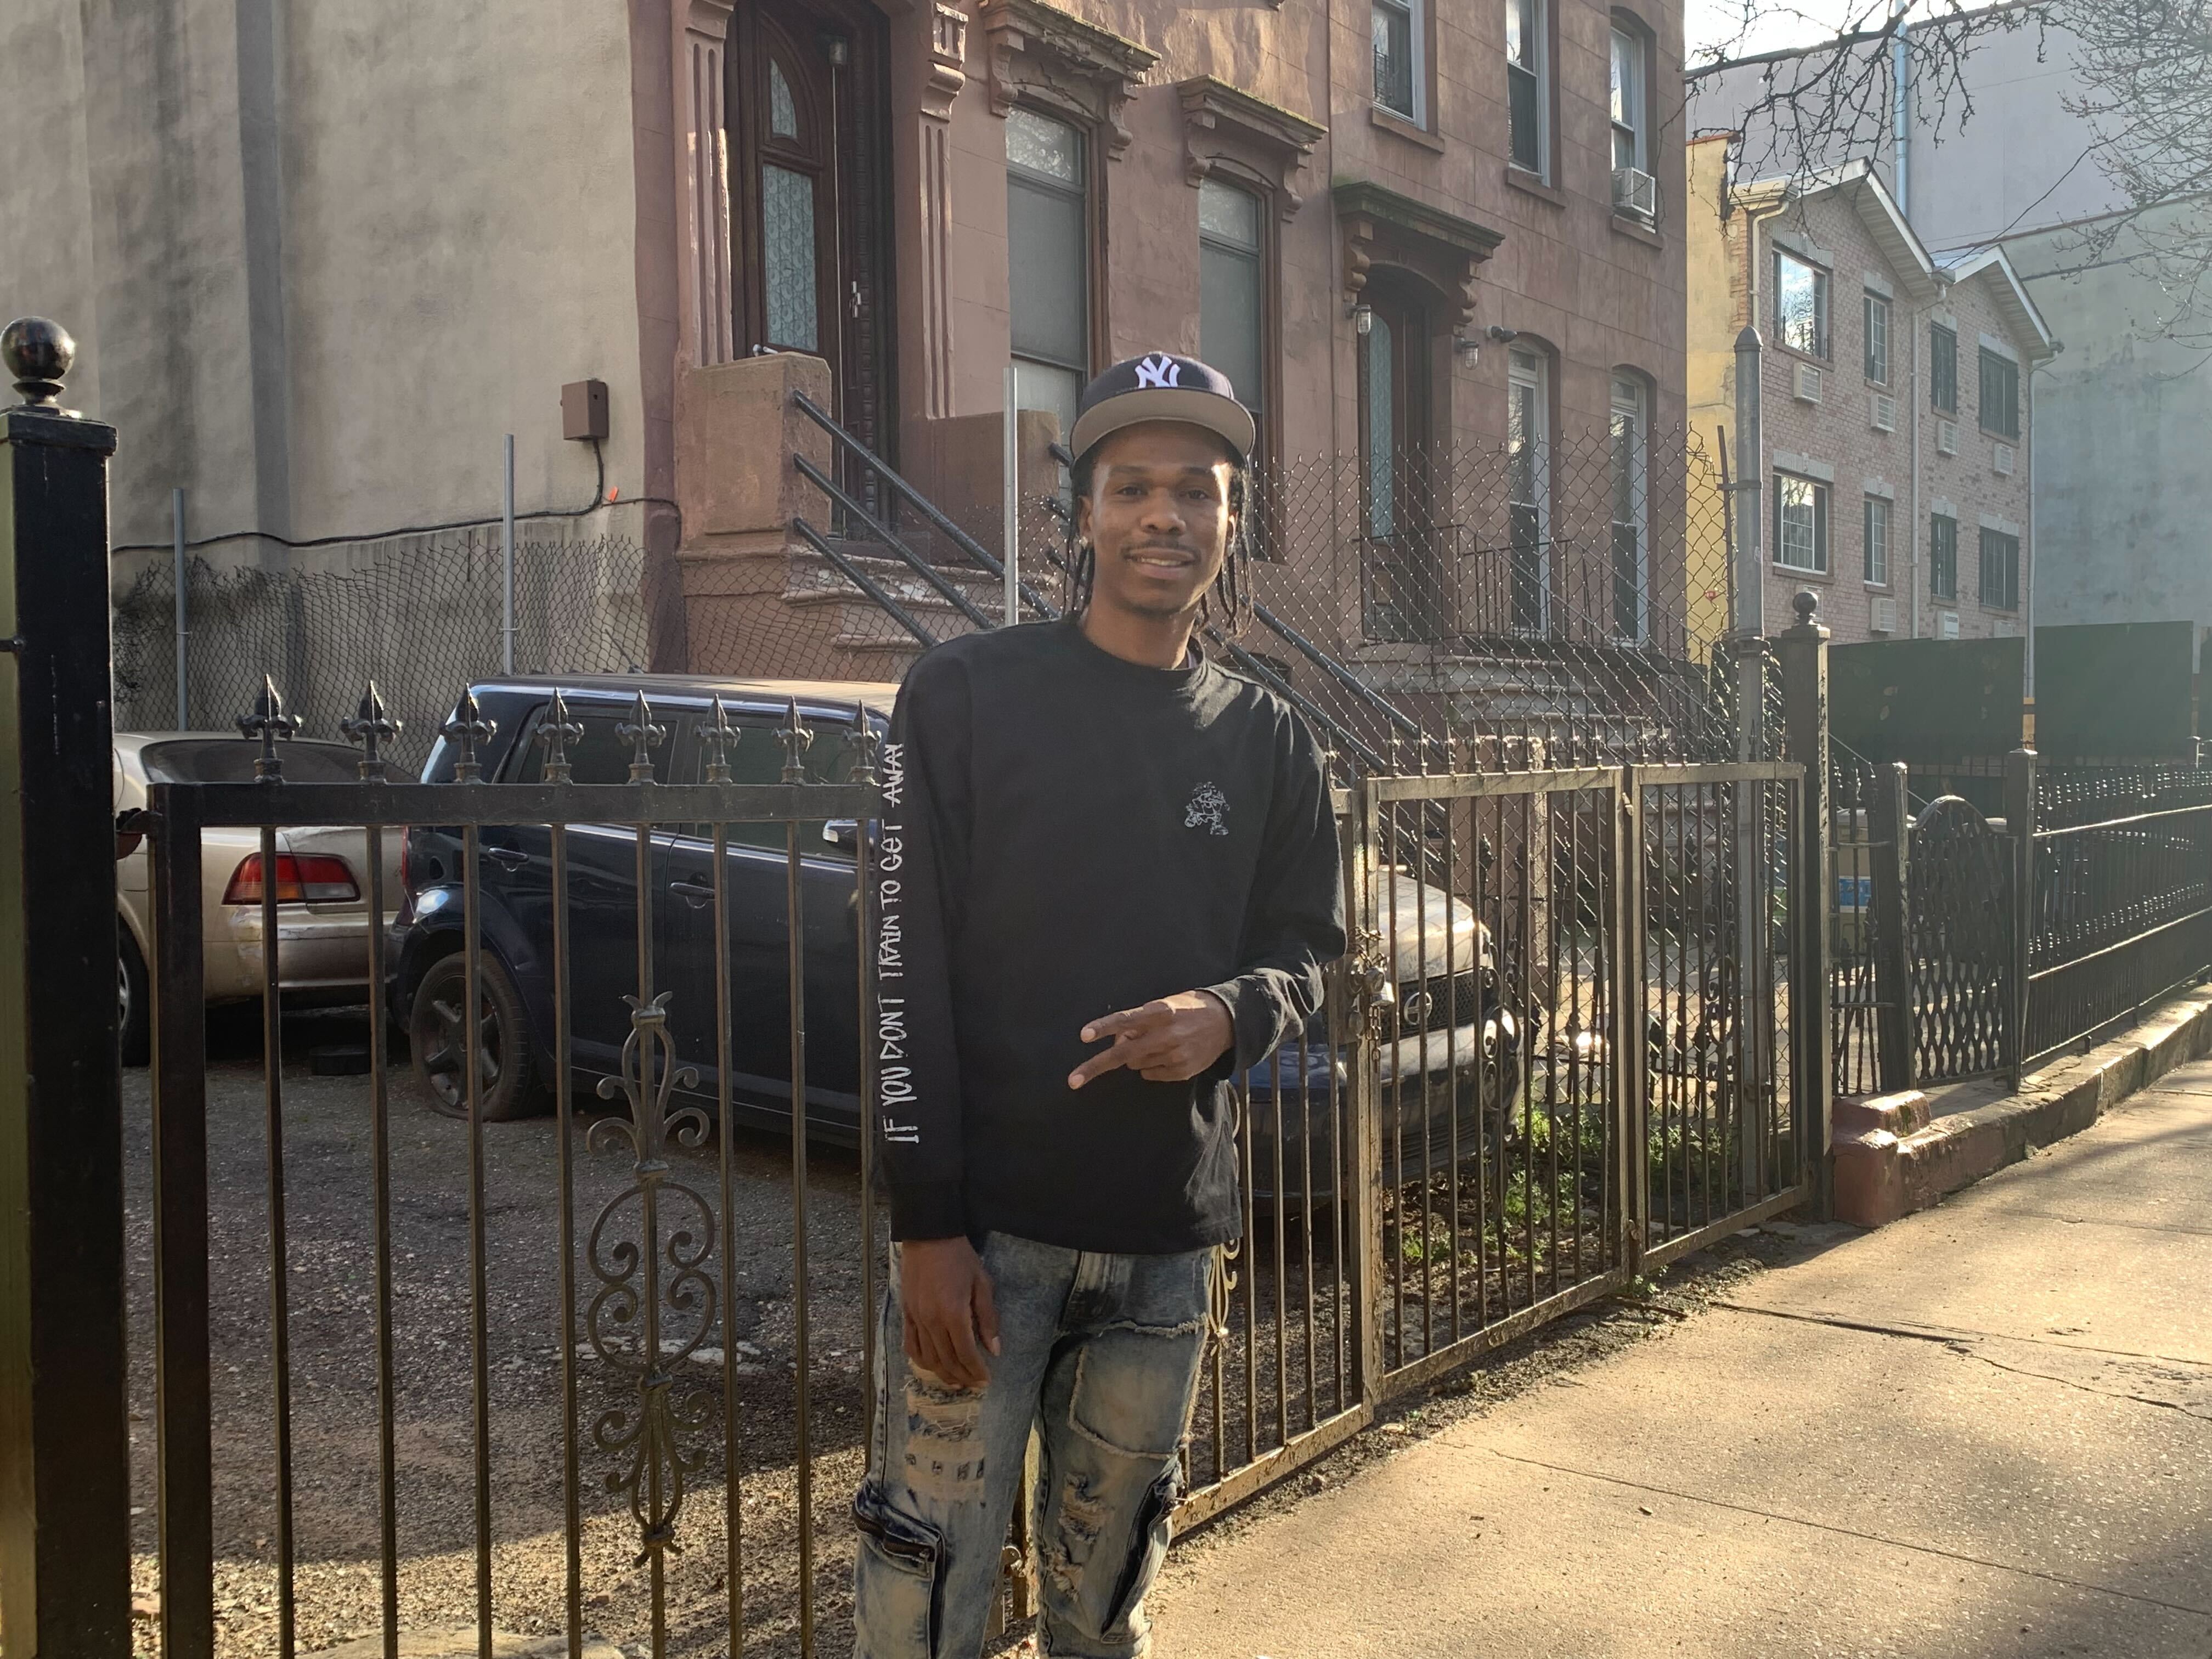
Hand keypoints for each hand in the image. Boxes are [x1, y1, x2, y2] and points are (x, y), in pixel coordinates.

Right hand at [901, 1236, 998, 1388]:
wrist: (928, 1237)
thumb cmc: (960, 1258)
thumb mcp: (982, 1284)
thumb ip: (988, 1319)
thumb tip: (994, 1350)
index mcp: (953, 1314)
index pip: (965, 1353)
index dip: (976, 1371)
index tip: (986, 1380)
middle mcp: (932, 1321)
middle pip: (947, 1360)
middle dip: (963, 1376)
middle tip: (975, 1384)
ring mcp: (916, 1319)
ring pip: (928, 1358)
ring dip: (943, 1374)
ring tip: (956, 1381)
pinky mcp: (906, 1314)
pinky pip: (910, 1345)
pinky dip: (921, 1360)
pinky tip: (932, 1365)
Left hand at [1069, 990, 1234, 1087]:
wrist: (1227, 1023)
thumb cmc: (1188, 1009)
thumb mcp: (1165, 1005)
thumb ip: (1140, 1021)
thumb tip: (1118, 1041)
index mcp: (1161, 1012)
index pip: (1127, 1019)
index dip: (1104, 1027)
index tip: (1084, 1036)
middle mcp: (1167, 1034)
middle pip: (1123, 1054)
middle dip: (1095, 1067)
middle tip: (1073, 1080)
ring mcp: (1175, 1055)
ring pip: (1134, 1064)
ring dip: (1134, 1056)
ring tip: (1156, 1043)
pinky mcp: (1181, 1072)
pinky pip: (1149, 1074)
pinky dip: (1150, 1067)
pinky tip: (1167, 1054)